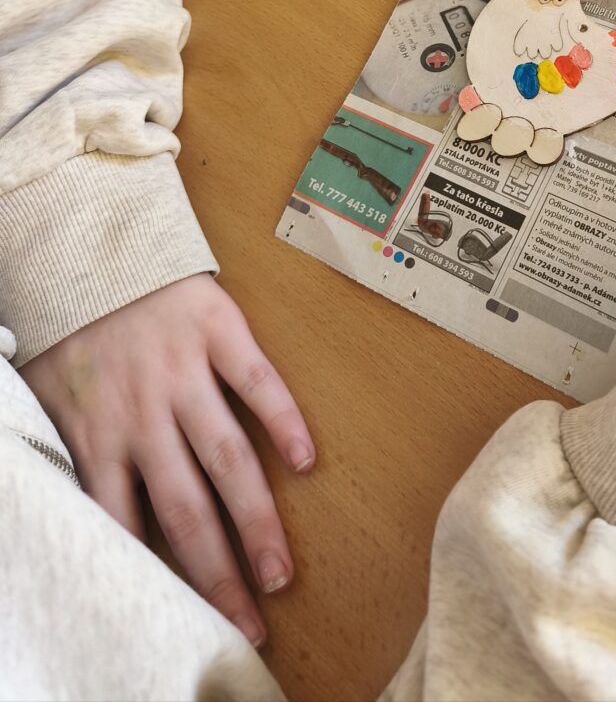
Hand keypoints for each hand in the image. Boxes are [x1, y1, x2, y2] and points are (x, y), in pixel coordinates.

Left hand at [21, 274, 314, 646]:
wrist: (99, 253)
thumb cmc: (79, 332)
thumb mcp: (50, 401)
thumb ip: (66, 455)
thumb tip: (79, 516)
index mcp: (98, 435)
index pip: (130, 525)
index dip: (162, 579)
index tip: (193, 619)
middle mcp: (142, 415)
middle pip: (187, 507)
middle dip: (218, 571)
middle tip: (251, 617)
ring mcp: (183, 374)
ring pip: (224, 457)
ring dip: (255, 517)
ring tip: (279, 568)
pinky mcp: (219, 333)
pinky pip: (256, 382)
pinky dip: (283, 420)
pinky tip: (306, 460)